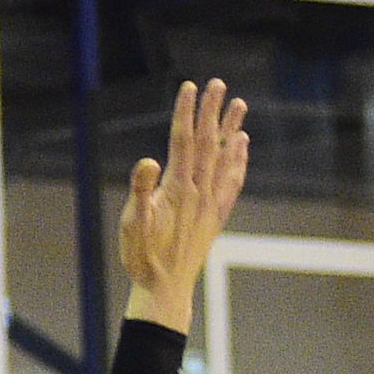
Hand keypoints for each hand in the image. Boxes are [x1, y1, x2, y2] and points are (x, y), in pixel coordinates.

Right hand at [116, 77, 251, 332]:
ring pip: (224, 158)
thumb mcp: (131, 225)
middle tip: (217, 83)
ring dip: (231, 129)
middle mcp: (199, 191)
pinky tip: (241, 145)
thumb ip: (141, 192)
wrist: (165, 289)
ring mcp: (210, 203)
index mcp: (177, 189)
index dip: (186, 112)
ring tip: (239, 104)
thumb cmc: (142, 258)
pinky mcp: (216, 215)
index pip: (183, 141)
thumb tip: (149, 161)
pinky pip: (232, 181)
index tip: (190, 87)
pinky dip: (238, 160)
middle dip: (211, 112)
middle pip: (207, 143)